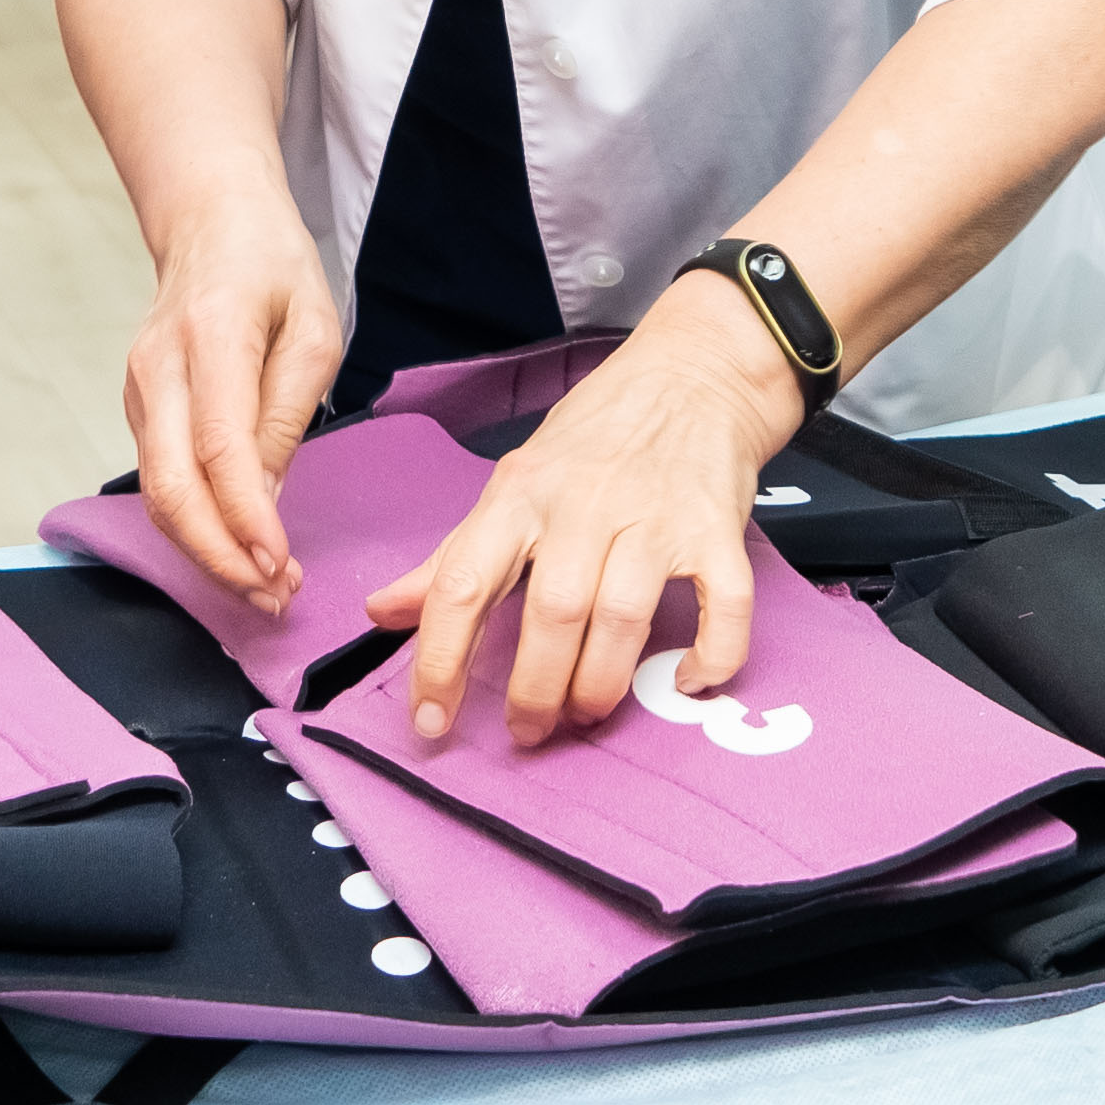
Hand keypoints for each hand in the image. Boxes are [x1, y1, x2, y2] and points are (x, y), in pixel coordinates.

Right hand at [122, 198, 341, 616]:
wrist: (208, 221)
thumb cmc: (271, 266)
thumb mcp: (314, 326)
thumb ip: (287, 411)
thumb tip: (263, 500)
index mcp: (210, 336)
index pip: (219, 447)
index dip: (245, 518)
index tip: (280, 566)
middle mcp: (158, 369)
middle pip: (171, 488)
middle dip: (219, 558)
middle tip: (273, 598)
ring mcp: (137, 390)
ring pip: (157, 495)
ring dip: (206, 553)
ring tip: (264, 589)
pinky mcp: (136, 407)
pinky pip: (158, 480)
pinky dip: (193, 526)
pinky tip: (235, 550)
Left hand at [365, 277, 803, 748]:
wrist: (693, 374)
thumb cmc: (596, 437)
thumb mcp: (514, 482)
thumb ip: (455, 554)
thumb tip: (382, 612)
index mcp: (520, 495)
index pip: (463, 583)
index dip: (439, 660)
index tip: (431, 721)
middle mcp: (584, 504)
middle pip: (550, 612)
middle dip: (534, 690)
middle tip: (528, 731)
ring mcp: (655, 516)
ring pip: (622, 616)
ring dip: (601, 683)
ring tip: (588, 713)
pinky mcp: (717, 529)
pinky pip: (721, 605)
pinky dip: (711, 655)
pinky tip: (686, 680)